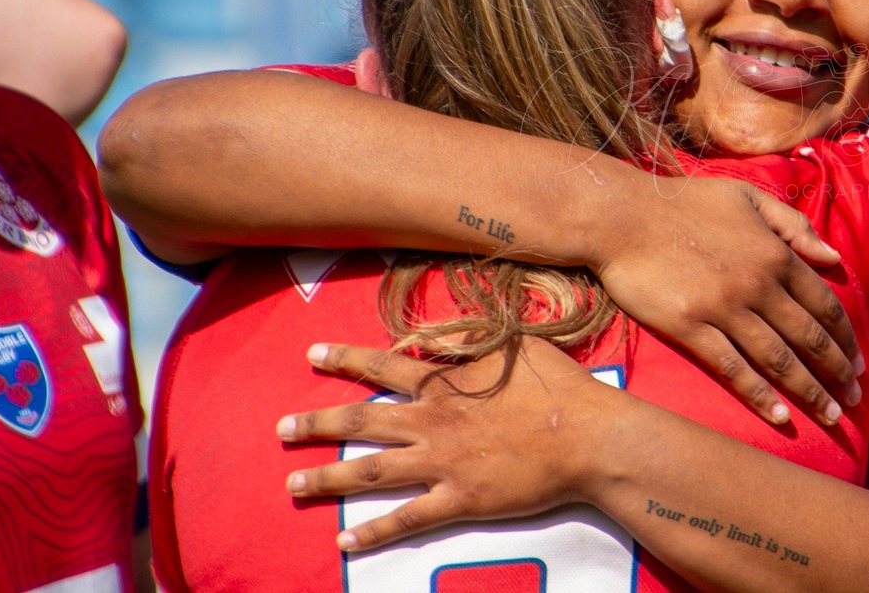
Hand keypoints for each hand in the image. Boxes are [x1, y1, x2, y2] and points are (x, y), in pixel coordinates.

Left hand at [277, 340, 617, 551]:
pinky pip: (406, 519)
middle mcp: (433, 421)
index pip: (383, 365)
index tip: (312, 355)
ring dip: (327, 478)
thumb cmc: (559, 387)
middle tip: (281, 428)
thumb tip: (442, 327)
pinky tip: (345, 542)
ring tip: (293, 483)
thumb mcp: (516, 345)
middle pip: (362, 421)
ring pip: (370, 471)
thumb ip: (473, 337)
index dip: (345, 359)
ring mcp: (443, 463)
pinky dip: (372, 533)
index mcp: (446, 383)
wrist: (587, 436)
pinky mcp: (459, 499)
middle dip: (317, 424)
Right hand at [595, 176, 861, 427]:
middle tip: (855, 399)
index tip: (859, 364)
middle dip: (837, 373)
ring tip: (831, 416)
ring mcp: (725, 309)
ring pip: (779, 360)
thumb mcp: (748, 196)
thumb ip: (794, 225)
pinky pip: (734, 369)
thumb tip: (834, 258)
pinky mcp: (691, 328)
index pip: (824, 305)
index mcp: (776, 254)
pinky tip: (779, 416)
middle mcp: (758, 285)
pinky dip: (760, 396)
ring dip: (810, 392)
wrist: (623, 217)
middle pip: (809, 338)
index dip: (845, 339)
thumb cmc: (685, 203)